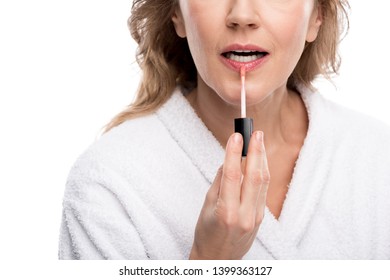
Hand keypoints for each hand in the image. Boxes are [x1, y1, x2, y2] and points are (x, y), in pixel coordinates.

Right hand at [190, 131, 269, 259]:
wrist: (218, 258)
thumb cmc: (207, 232)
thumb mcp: (206, 206)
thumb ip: (220, 182)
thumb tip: (230, 160)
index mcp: (225, 212)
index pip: (232, 176)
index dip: (234, 153)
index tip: (236, 136)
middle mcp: (244, 215)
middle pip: (254, 176)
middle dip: (256, 151)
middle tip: (256, 132)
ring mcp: (255, 217)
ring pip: (262, 181)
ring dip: (262, 158)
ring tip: (259, 140)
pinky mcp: (261, 217)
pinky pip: (263, 190)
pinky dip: (261, 171)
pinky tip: (259, 160)